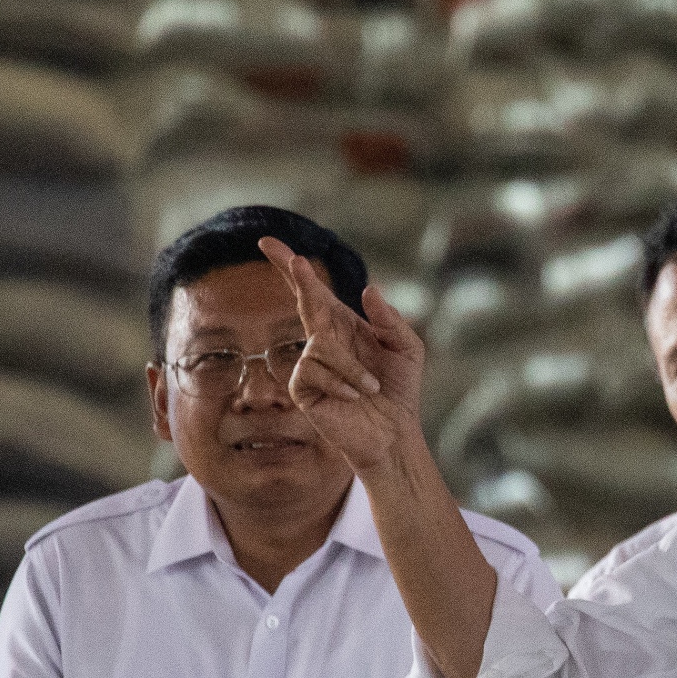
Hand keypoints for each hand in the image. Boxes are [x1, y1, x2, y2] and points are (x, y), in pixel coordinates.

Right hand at [271, 238, 426, 477]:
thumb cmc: (399, 391)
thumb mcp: (407, 348)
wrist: (393, 433)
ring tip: (371, 387)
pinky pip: (314, 371)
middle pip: (305, 301)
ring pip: (321, 345)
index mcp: (344, 326)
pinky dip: (342, 382)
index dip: (292, 268)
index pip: (314, 292)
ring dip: (353, 367)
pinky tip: (354, 396)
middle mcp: (323, 340)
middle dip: (299, 278)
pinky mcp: (303, 387)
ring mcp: (309, 363)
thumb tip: (369, 289)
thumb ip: (390, 318)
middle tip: (295, 259)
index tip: (269, 244)